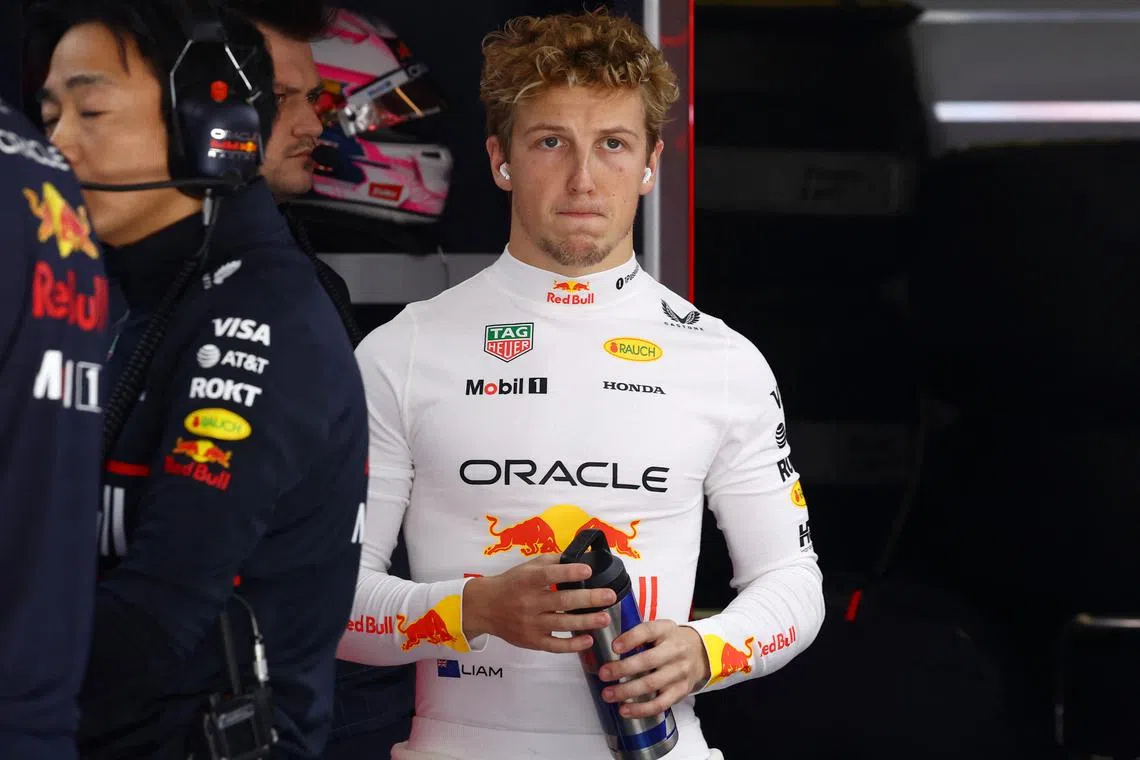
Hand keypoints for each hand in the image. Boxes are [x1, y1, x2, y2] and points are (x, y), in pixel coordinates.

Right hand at [462, 555, 616, 652]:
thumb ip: (551, 562)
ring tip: (605, 618)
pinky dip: (572, 645)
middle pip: (562, 601)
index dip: (569, 572)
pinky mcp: (531, 641)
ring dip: (586, 622)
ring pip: (562, 624)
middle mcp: (529, 602)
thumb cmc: (511, 583)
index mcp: (527, 580)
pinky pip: (554, 645)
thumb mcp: (527, 567)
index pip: (549, 575)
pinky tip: (588, 640)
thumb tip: (579, 557)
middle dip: (589, 599)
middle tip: (610, 596)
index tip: (588, 569)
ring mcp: (530, 624)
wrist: (485, 607)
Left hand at [598, 621, 710, 718]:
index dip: (631, 638)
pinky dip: (641, 709)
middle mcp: (675, 651)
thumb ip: (639, 634)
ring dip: (627, 691)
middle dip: (623, 669)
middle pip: (648, 661)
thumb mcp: (659, 629)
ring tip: (608, 694)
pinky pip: (660, 704)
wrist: (700, 653)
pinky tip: (624, 710)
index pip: (649, 631)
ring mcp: (679, 672)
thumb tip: (608, 646)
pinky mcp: (680, 691)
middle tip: (603, 674)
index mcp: (666, 630)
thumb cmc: (670, 641)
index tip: (614, 646)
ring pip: (651, 684)